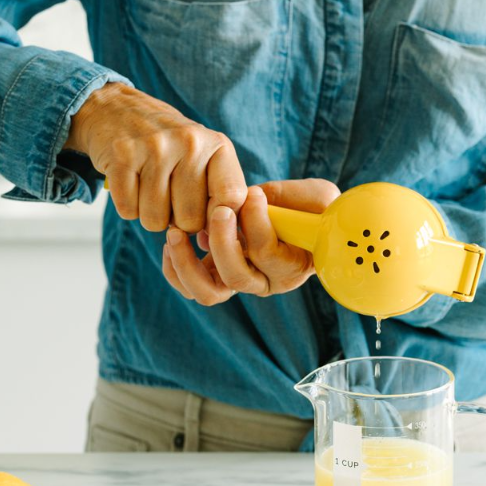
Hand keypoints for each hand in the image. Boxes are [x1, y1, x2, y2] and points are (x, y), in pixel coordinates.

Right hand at [65, 83, 246, 231]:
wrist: (117, 109)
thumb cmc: (168, 146)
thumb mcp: (203, 157)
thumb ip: (218, 195)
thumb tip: (213, 242)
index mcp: (217, 145)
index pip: (231, 201)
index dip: (217, 221)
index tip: (205, 217)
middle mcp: (189, 142)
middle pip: (191, 221)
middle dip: (178, 221)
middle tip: (169, 196)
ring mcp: (154, 147)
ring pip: (156, 221)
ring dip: (150, 215)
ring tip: (149, 188)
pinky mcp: (122, 156)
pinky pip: (128, 211)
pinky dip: (128, 207)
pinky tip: (130, 183)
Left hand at [162, 178, 339, 304]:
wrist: (298, 214)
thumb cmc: (310, 204)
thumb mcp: (311, 196)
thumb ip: (288, 200)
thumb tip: (248, 200)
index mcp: (291, 268)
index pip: (267, 254)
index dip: (257, 223)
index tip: (252, 193)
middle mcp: (264, 282)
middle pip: (236, 276)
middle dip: (222, 241)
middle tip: (218, 210)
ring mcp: (237, 282)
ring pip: (208, 292)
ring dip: (187, 263)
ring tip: (177, 231)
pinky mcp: (215, 275)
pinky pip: (189, 286)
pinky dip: (175, 267)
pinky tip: (174, 236)